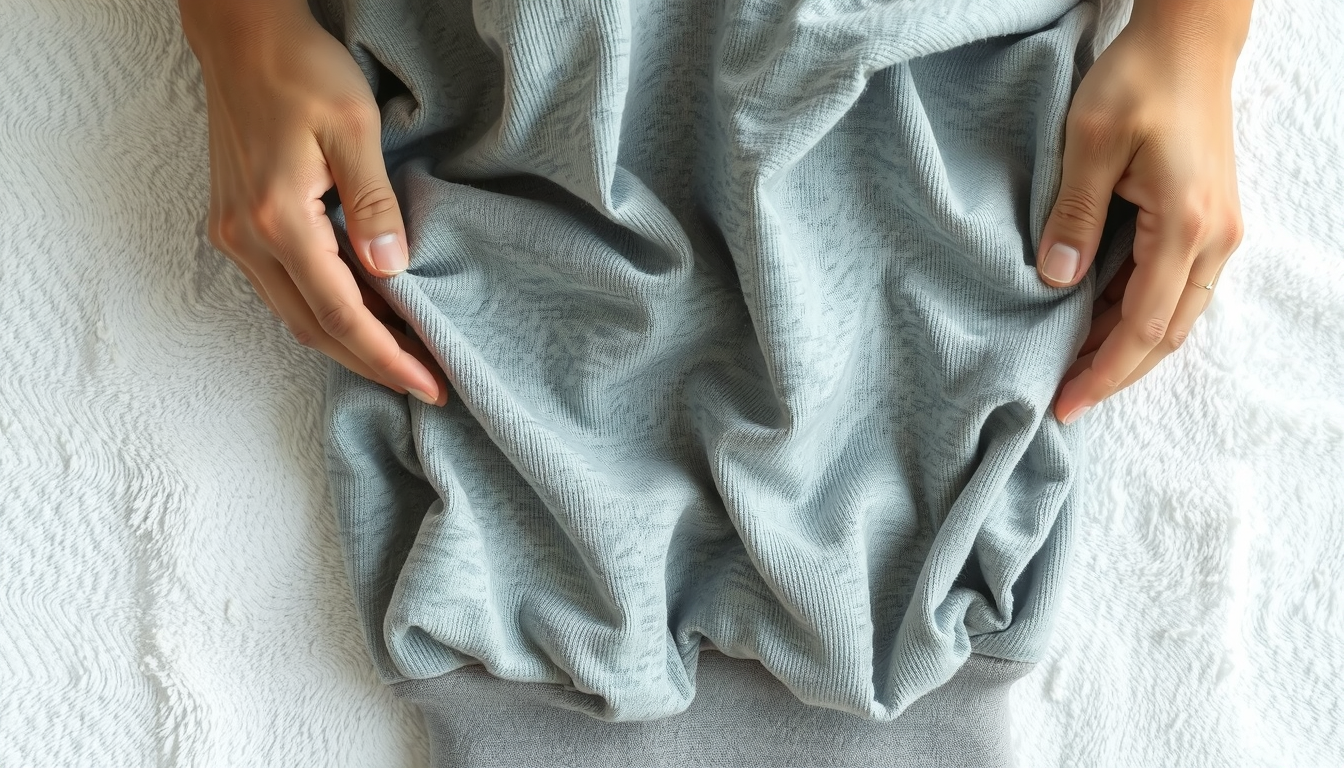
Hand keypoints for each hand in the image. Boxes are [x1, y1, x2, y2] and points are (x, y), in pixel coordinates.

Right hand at [181, 0, 447, 404]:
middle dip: (373, 363)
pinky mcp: (234, 224)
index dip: (389, 356)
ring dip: (349, 343)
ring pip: (294, 315)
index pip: (342, 314)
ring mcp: (233, 234)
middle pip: (314, 329)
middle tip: (427, 384)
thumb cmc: (301, 69)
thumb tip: (391, 267)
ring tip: (403, 358)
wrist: (241, 34)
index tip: (431, 384)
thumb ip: (374, 202)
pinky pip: (282, 289)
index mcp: (277, 220)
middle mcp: (246, 239)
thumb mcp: (353, 126)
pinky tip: (362, 316)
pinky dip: (324, 312)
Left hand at [1036, 1, 1250, 424]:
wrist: (1189, 41)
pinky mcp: (1207, 222)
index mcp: (1186, 225)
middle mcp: (1214, 238)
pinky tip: (1096, 326)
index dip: (1103, 370)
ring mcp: (1218, 231)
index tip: (1064, 402)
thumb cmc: (1139, 79)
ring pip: (1174, 316)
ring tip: (1071, 372)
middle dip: (1114, 373)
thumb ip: (1073, 216)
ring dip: (1125, 348)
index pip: (1143, 325)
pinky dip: (1136, 317)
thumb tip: (1056, 282)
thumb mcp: (1090, 142)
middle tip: (1062, 402)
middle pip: (1165, 334)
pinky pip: (1175, 289)